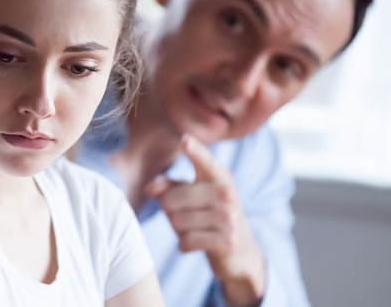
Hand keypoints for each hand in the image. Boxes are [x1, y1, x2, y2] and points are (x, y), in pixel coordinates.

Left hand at [145, 134, 265, 306]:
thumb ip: (169, 186)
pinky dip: (184, 245)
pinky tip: (196, 242)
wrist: (241, 250)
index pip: (203, 160)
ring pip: (176, 222)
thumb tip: (149, 188)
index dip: (194, 150)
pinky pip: (185, 241)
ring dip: (178, 230)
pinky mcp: (226, 240)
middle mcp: (225, 192)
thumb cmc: (209, 215)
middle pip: (170, 200)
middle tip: (187, 216)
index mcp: (218, 175)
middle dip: (169, 211)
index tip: (185, 140)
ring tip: (195, 228)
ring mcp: (228, 217)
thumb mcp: (192, 195)